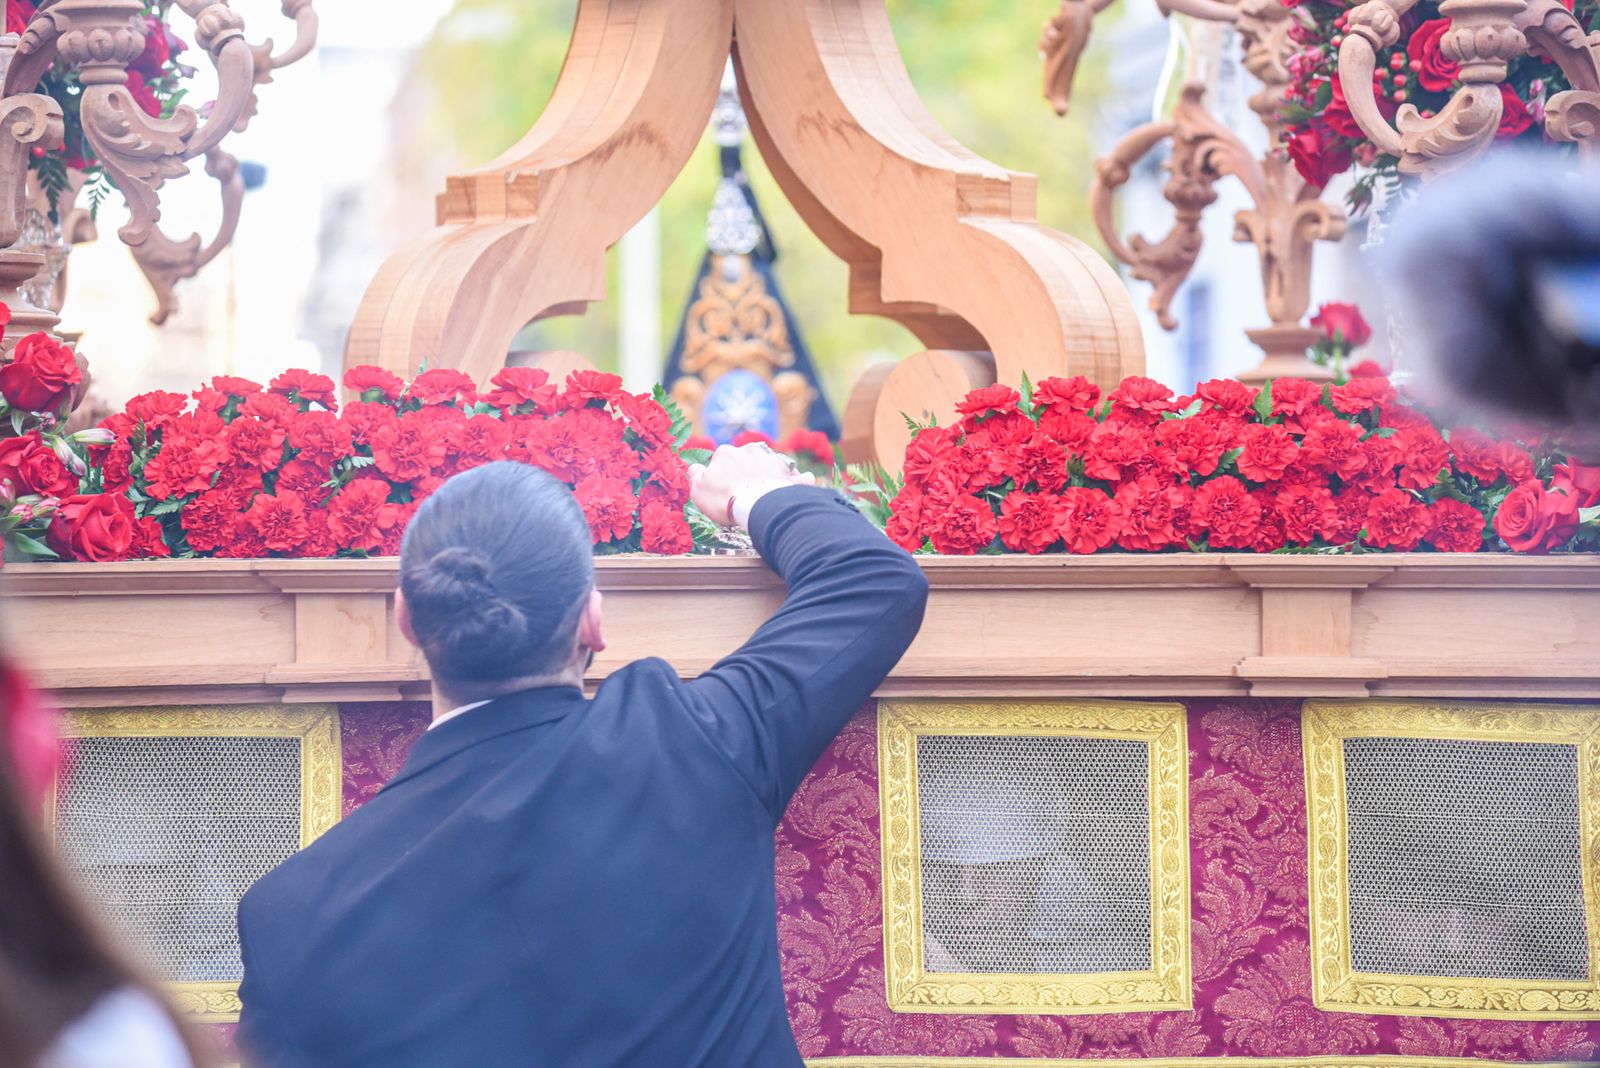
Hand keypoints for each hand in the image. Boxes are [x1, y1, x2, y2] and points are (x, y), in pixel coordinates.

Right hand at [689, 443, 813, 525]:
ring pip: (771, 464)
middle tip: (744, 492)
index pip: (721, 460)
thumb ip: (695, 475)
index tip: (723, 490)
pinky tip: (802, 484)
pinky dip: (800, 480)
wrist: (757, 505)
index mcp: (726, 453)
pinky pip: (798, 476)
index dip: (721, 476)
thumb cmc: (725, 498)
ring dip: (770, 474)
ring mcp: (772, 460)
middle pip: (747, 460)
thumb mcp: (698, 489)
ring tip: (768, 492)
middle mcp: (750, 451)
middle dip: (746, 472)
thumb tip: (694, 469)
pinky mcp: (790, 474)